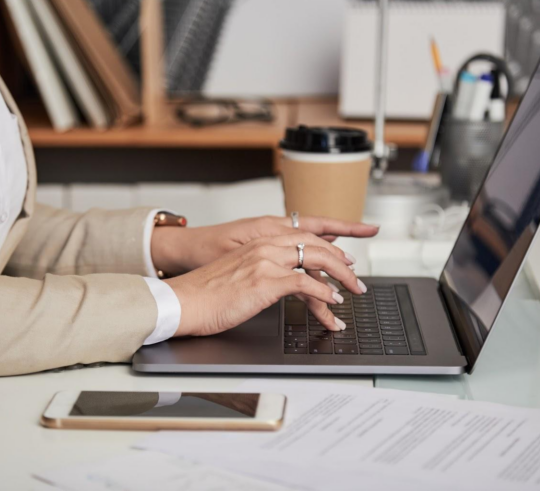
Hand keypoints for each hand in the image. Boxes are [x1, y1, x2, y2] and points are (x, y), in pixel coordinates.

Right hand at [166, 233, 367, 336]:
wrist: (184, 302)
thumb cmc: (205, 295)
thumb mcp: (238, 276)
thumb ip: (260, 274)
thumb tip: (277, 286)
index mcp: (258, 243)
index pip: (303, 236)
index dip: (328, 247)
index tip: (343, 258)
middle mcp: (264, 247)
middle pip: (316, 245)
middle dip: (342, 261)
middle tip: (355, 278)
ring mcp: (266, 262)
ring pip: (316, 260)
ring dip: (341, 277)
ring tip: (353, 291)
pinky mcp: (265, 281)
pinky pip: (305, 282)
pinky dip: (324, 293)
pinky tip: (333, 302)